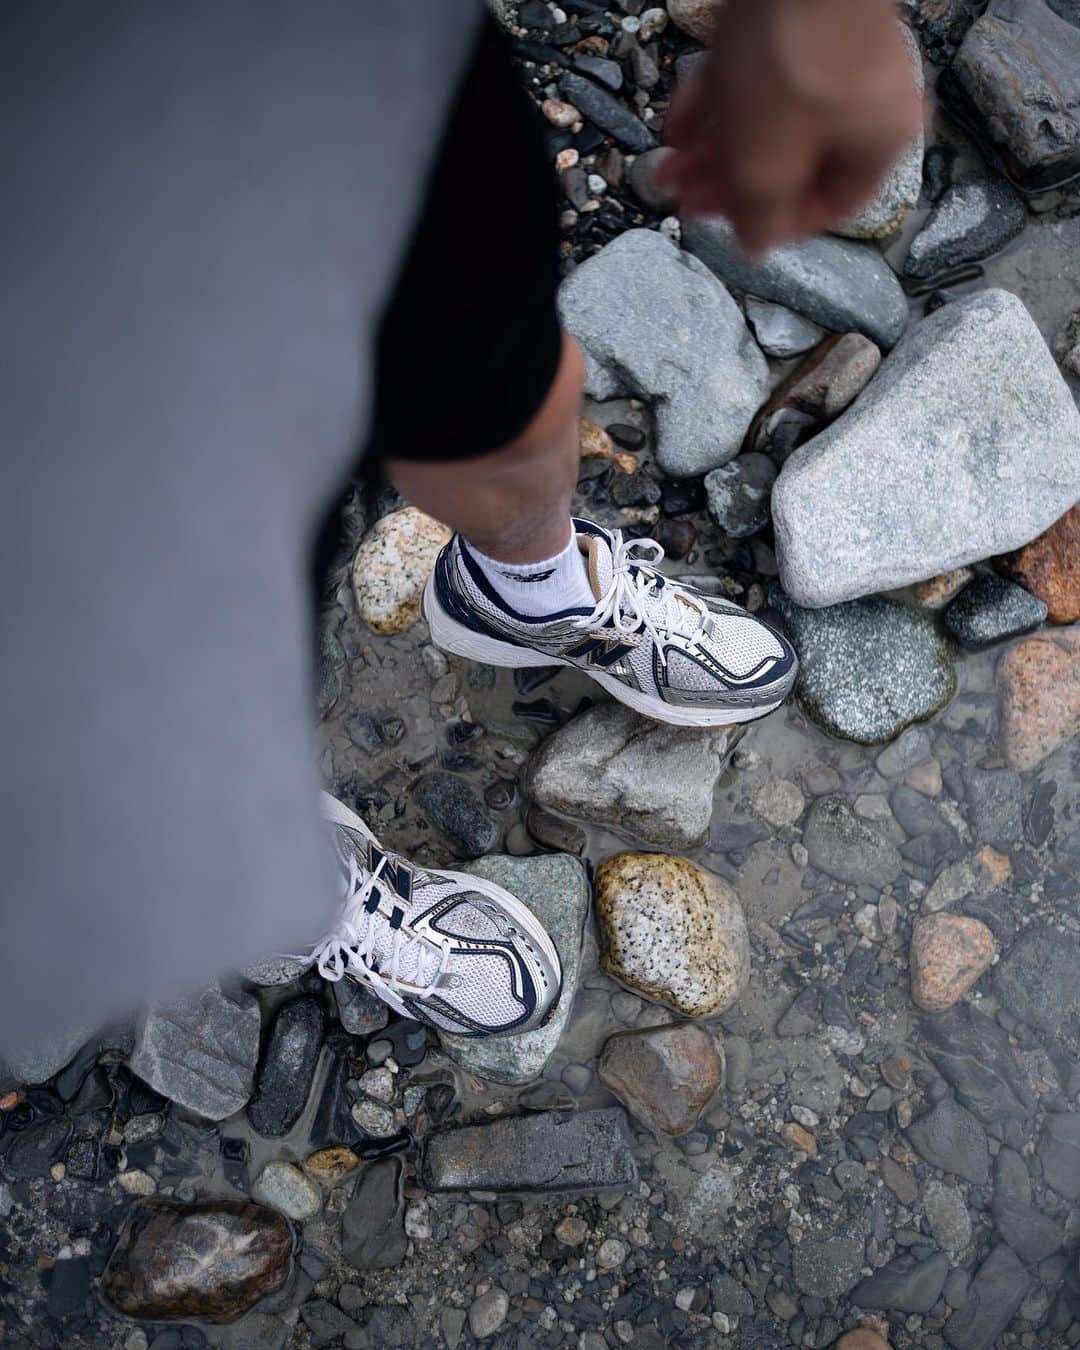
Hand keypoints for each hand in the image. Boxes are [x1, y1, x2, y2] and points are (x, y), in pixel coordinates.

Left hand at [658, 0, 922, 253]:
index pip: (830, 205)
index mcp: (878, 142)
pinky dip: (715, 104)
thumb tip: (755, 249)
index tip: (730, 230)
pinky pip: (754, 79)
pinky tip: (675, 124)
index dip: (775, 225)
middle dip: (726, 185)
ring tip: (663, 167)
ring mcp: (829, 58)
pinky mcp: (795, 24)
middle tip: (679, 196)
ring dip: (709, 150)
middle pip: (788, 164)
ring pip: (764, 122)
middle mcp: (863, 102)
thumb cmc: (793, 64)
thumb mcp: (767, 164)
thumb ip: (758, 215)